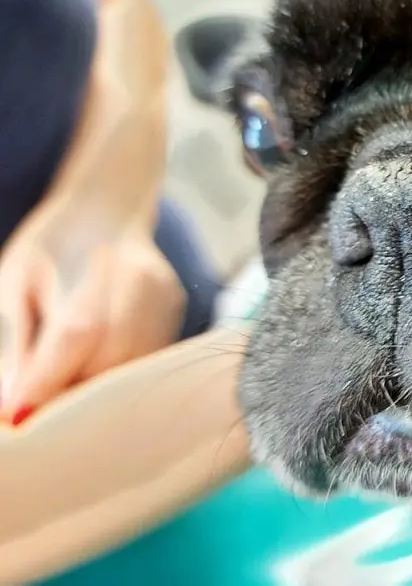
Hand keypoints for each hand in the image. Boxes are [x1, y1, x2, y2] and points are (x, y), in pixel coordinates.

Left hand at [0, 195, 184, 420]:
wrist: (105, 210)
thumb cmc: (49, 247)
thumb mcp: (15, 286)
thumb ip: (17, 342)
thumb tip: (12, 404)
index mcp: (93, 268)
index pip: (75, 339)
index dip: (45, 385)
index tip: (16, 419)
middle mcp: (141, 284)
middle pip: (111, 362)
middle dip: (71, 395)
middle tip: (38, 412)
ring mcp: (166, 299)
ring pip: (134, 368)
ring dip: (98, 391)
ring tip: (67, 393)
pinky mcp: (177, 311)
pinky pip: (149, 360)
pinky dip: (120, 374)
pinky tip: (96, 369)